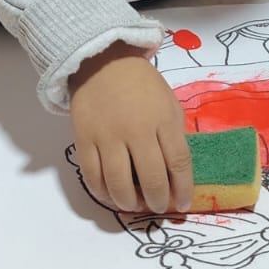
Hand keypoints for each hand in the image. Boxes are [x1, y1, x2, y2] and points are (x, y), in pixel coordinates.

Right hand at [68, 44, 193, 215]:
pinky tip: (110, 196)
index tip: (183, 204)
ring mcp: (108, 136)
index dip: (183, 189)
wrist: (102, 61)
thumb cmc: (141, 84)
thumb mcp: (168, 103)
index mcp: (164, 119)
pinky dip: (102, 193)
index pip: (179, 162)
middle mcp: (137, 130)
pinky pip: (92, 175)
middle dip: (158, 201)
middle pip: (152, 178)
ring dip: (130, 203)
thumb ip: (173, 135)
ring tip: (135, 205)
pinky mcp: (84, 139)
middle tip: (159, 207)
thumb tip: (175, 174)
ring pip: (119, 183)